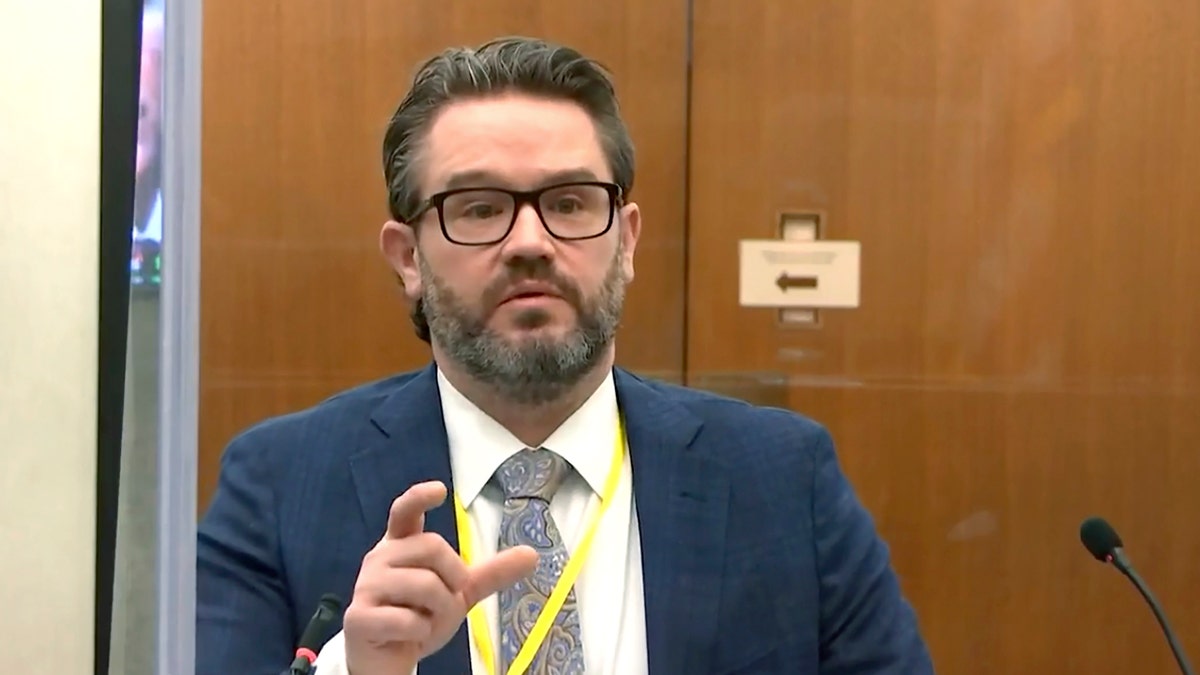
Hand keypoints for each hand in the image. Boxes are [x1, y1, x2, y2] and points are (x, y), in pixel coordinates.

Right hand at [342, 481, 537, 674]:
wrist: (388, 659)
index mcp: (401, 546)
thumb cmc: (419, 615)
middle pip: (433, 547)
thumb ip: (490, 572)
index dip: (419, 497)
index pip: (404, 511)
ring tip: (425, 622)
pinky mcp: (358, 618)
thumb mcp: (459, 592)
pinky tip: (408, 636)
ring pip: (424, 585)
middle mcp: (379, 559)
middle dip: (453, 579)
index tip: (439, 490)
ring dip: (438, 612)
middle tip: (445, 602)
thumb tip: (532, 554)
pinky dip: (419, 633)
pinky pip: (406, 620)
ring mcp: (365, 587)